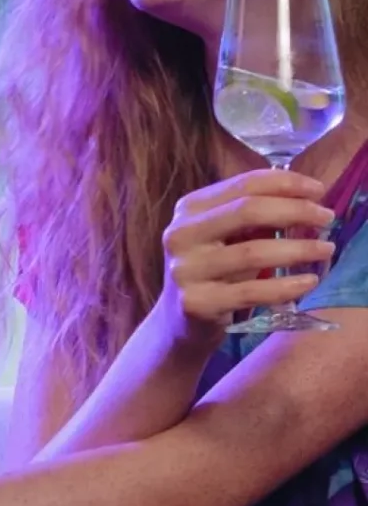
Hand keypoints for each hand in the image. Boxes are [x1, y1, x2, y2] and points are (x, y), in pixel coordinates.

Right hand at [160, 168, 336, 336]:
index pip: (244, 185)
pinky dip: (286, 286)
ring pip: (254, 253)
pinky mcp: (196, 303)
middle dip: (296, 211)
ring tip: (326, 249)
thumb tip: (307, 197)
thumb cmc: (214, 270)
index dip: (286, 183)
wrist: (179, 321)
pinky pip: (252, 292)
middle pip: (248, 211)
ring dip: (299, 249)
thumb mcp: (226, 235)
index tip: (319, 191)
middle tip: (327, 219)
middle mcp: (181, 235)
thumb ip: (255, 213)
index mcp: (189, 208)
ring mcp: (185, 270)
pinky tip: (308, 281)